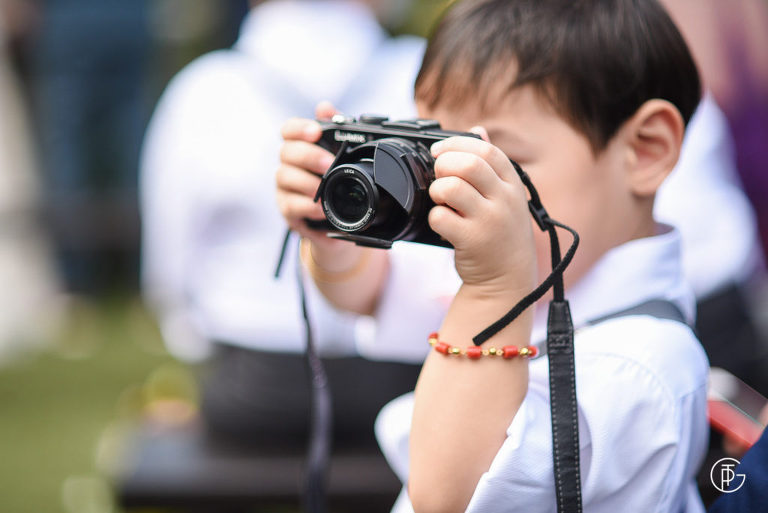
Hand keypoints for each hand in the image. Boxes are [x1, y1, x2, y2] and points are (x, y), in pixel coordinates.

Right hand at [276, 102, 360, 264]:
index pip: (289, 130)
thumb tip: (324, 107)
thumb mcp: (341, 157)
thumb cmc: (335, 182)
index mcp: (300, 147)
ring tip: (324, 188)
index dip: (299, 128)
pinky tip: (320, 208)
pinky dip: (307, 206)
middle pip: (286, 152)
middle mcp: (288, 165)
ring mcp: (285, 188)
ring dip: (307, 182)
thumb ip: (334, 130)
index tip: (315, 132)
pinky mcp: (287, 211)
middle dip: (308, 156)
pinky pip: (291, 206)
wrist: (336, 220)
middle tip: (329, 164)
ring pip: (284, 177)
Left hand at [428, 129, 537, 297]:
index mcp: (512, 185)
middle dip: (444, 165)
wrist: (507, 281)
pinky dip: (434, 218)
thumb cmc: (501, 235)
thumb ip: (492, 165)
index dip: (457, 145)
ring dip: (437, 191)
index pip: (486, 151)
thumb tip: (478, 131)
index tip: (439, 151)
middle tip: (439, 177)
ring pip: (451, 188)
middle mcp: (505, 201)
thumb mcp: (505, 197)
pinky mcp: (473, 241)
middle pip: (467, 165)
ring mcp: (490, 221)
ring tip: (441, 201)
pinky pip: (441, 217)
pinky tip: (443, 224)